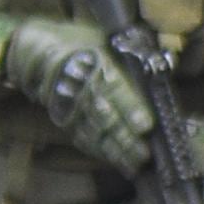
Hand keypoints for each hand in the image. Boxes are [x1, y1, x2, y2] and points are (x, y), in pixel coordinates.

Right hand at [1, 19, 153, 175]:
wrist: (37, 51)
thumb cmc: (80, 42)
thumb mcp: (105, 39)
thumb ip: (133, 54)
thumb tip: (167, 68)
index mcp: (93, 62)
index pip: (114, 88)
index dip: (130, 108)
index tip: (146, 126)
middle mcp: (79, 85)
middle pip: (104, 115)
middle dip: (124, 137)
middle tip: (144, 154)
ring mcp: (69, 105)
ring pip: (93, 130)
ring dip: (114, 149)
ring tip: (134, 164)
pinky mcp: (63, 119)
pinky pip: (82, 137)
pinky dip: (99, 151)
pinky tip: (116, 161)